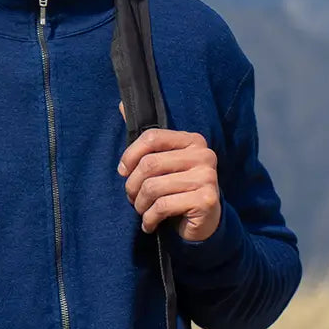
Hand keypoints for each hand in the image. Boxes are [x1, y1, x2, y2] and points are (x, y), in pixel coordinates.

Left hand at [117, 101, 221, 240]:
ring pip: (153, 187)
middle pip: (149, 164)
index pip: (152, 137)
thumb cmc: (178, 190)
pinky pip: (163, 206)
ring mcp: (208, 177)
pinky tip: (150, 224)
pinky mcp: (206, 200)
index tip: (123, 172)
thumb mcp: (162, 162)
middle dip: (133, 185)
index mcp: (193, 141)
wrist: (204, 223)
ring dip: (140, 205)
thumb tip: (121, 104)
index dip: (130, 155)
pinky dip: (150, 218)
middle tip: (132, 198)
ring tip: (142, 211)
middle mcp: (204, 155)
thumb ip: (145, 138)